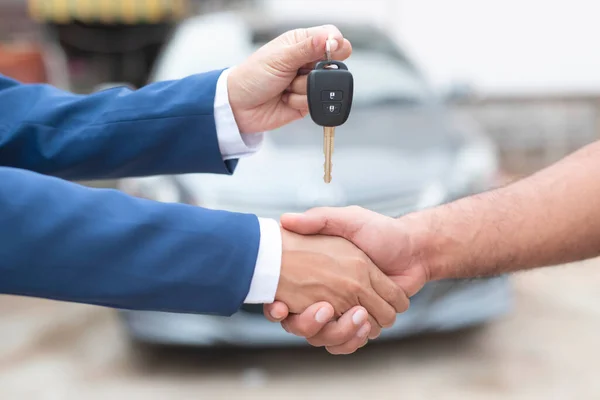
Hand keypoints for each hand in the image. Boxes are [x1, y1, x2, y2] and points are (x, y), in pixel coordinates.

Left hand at [227, 25, 351, 133]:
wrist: (239, 106)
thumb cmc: (253, 76)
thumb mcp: (280, 58)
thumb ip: (308, 48)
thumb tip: (333, 39)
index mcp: (301, 43)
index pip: (330, 37)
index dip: (334, 44)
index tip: (328, 51)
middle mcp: (306, 62)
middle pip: (332, 64)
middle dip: (314, 72)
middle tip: (294, 73)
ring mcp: (307, 83)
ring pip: (324, 86)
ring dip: (301, 89)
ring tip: (284, 87)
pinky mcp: (307, 102)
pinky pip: (315, 103)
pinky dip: (298, 102)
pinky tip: (285, 98)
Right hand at [265, 206, 430, 353]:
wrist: (415, 249)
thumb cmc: (381, 231)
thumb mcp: (348, 219)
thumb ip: (319, 219)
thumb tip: (285, 220)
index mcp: (317, 274)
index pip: (284, 299)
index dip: (277, 308)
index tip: (280, 307)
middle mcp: (326, 295)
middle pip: (303, 326)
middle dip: (310, 325)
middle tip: (326, 309)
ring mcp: (344, 311)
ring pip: (326, 338)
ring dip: (338, 333)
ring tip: (356, 315)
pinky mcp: (363, 323)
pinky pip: (349, 343)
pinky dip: (354, 340)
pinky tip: (364, 325)